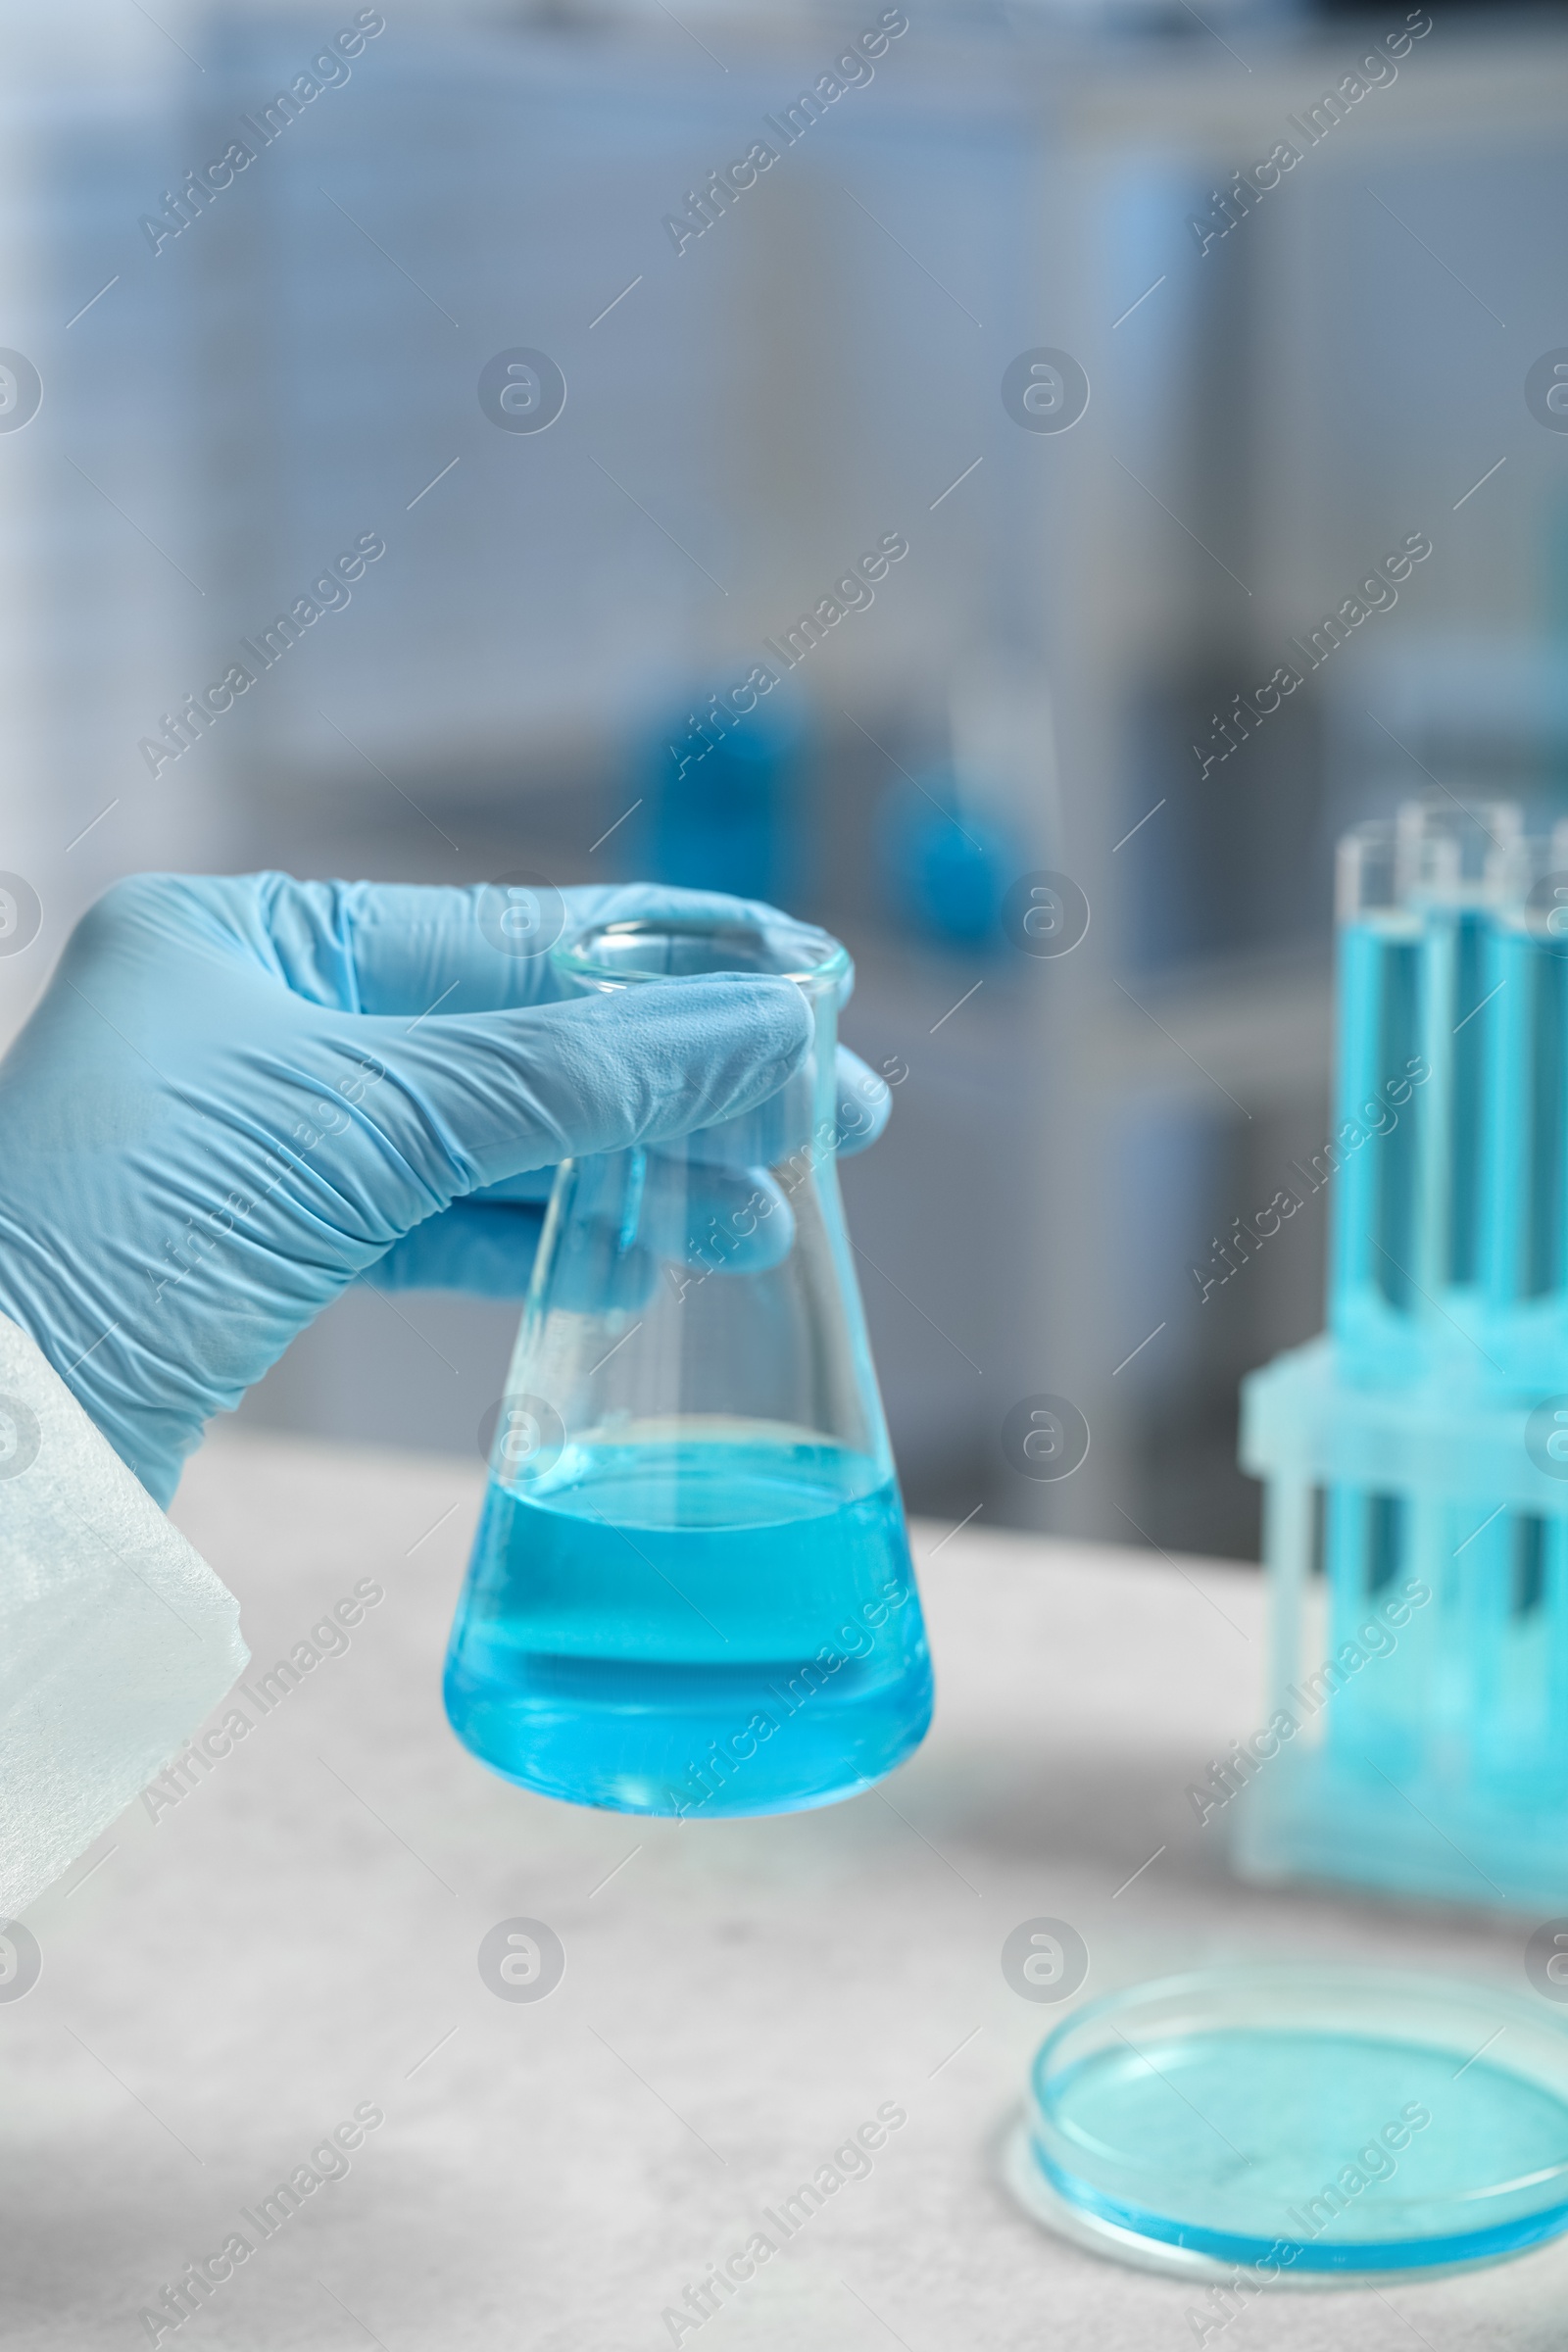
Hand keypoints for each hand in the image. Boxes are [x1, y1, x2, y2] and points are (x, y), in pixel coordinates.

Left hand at [0, 874, 889, 1505]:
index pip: (510, 933)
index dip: (672, 966)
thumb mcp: (369, 1122)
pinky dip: (531, 1246)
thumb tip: (774, 1028)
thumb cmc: (118, 1231)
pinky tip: (624, 1270)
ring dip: (623, 1180)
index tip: (805, 996)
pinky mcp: (264, 1251)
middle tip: (828, 1128)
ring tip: (750, 1226)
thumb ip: (583, 1074)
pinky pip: (431, 1225)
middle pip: (516, 1040)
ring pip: (487, 1142)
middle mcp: (252, 1021)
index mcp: (249, 935)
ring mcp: (257, 1139)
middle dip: (672, 1089)